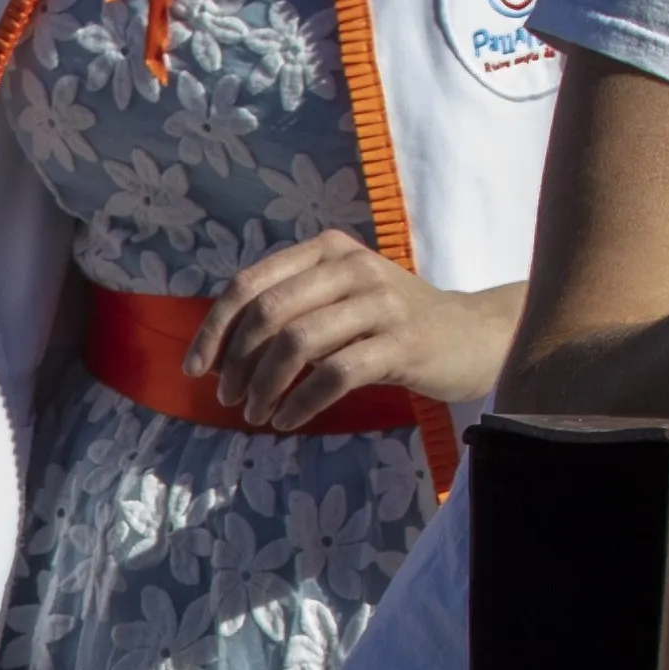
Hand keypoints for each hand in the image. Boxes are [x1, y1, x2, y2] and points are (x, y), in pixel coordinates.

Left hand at [190, 227, 494, 429]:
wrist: (472, 336)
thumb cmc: (391, 324)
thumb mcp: (340, 298)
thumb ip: (290, 309)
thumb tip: (219, 354)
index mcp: (327, 249)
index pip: (250, 283)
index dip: (214, 328)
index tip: (196, 369)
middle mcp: (352, 266)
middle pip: (268, 312)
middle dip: (237, 362)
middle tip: (229, 399)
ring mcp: (381, 302)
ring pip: (298, 343)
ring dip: (266, 386)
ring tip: (256, 414)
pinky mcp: (403, 342)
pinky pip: (335, 374)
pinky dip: (302, 402)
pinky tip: (289, 420)